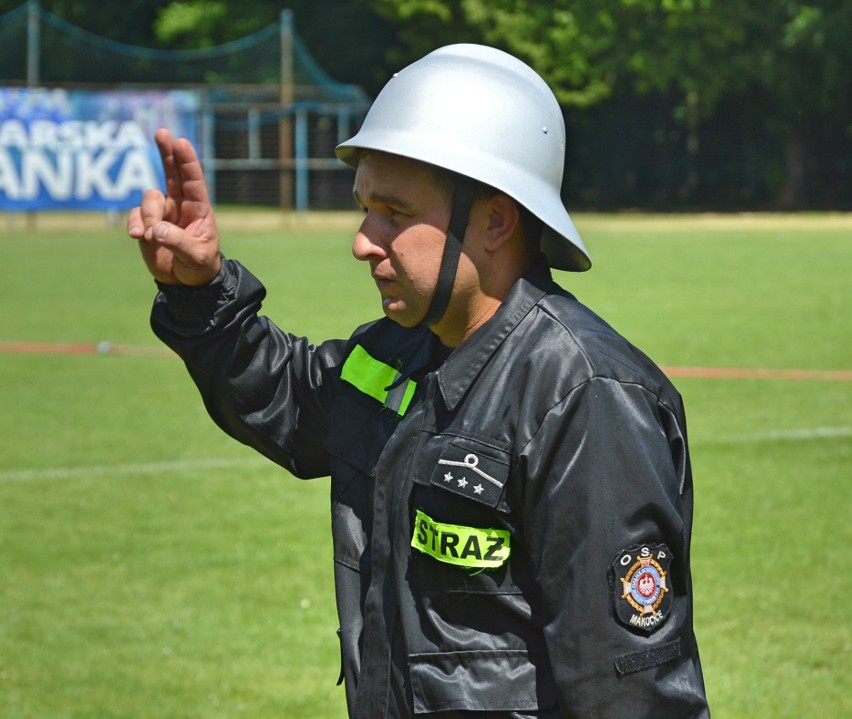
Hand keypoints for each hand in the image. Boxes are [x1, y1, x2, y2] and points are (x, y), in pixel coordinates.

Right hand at [127, 128, 221, 285]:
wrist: (186, 283)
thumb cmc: (200, 267)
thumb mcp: (196, 257)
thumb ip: (178, 242)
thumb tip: (155, 229)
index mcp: (199, 209)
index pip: (193, 181)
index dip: (187, 161)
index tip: (181, 142)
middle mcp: (180, 205)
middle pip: (172, 172)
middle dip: (167, 152)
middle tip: (162, 132)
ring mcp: (162, 212)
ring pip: (149, 198)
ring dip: (148, 215)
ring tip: (152, 236)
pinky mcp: (146, 223)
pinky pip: (135, 215)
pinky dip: (135, 223)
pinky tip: (138, 236)